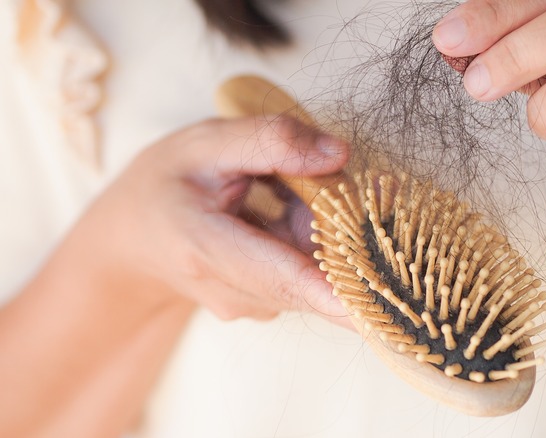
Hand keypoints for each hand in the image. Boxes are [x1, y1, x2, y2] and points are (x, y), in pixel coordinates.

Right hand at [75, 116, 351, 325]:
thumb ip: (272, 141)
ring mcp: (254, 304)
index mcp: (205, 247)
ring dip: (324, 227)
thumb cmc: (168, 181)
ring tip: (276, 188)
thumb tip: (340, 155)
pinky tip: (281, 207)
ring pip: (319, 270)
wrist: (135, 234)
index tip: (375, 307)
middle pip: (315, 270)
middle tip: (328, 177)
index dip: (334, 292)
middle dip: (342, 226)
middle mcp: (234, 292)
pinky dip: (315, 238)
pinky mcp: (271, 303)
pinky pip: (313, 272)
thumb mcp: (207, 142)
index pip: (280, 276)